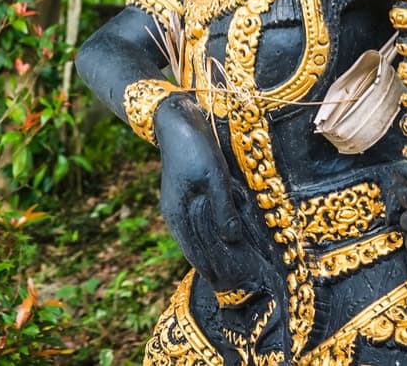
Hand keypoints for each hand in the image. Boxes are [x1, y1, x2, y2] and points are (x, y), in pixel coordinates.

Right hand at [154, 94, 272, 296]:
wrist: (175, 120)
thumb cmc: (196, 148)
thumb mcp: (215, 178)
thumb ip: (223, 209)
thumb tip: (232, 240)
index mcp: (179, 213)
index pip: (195, 252)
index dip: (211, 269)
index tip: (226, 286)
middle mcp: (175, 213)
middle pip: (194, 247)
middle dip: (211, 264)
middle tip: (230, 282)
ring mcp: (177, 202)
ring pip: (194, 234)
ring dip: (210, 249)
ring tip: (226, 264)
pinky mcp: (183, 192)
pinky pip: (196, 221)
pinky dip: (207, 232)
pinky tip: (219, 234)